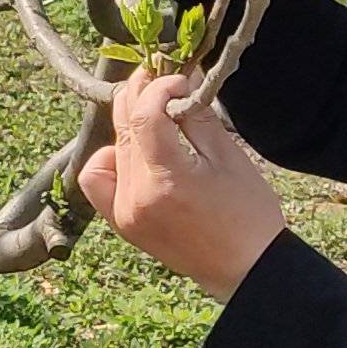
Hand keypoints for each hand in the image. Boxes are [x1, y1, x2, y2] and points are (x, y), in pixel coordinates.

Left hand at [77, 67, 289, 298]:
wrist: (245, 269)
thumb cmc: (248, 214)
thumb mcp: (229, 158)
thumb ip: (197, 116)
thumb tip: (181, 78)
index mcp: (166, 179)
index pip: (144, 115)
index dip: (159, 87)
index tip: (178, 79)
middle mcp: (135, 196)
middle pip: (122, 127)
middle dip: (139, 95)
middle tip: (159, 79)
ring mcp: (123, 211)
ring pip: (109, 147)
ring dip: (128, 124)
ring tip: (154, 118)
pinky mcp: (121, 221)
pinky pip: (98, 179)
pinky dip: (110, 158)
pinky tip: (135, 153)